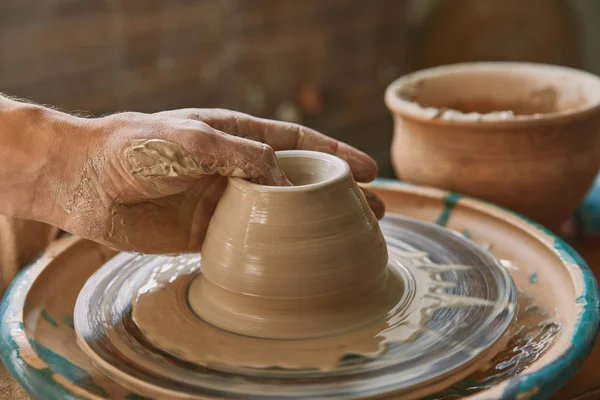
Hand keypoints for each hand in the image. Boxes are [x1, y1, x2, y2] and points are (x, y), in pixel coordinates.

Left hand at [53, 109, 383, 252]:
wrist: (84, 180)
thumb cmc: (133, 145)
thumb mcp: (191, 138)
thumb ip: (239, 155)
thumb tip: (284, 180)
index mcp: (237, 137)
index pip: (298, 143)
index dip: (336, 154)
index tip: (368, 170)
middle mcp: (237, 169)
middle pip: (300, 181)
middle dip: (338, 194)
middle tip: (375, 209)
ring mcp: (225, 203)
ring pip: (282, 216)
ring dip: (316, 226)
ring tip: (352, 237)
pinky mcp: (208, 234)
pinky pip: (253, 243)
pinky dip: (279, 253)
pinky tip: (300, 263)